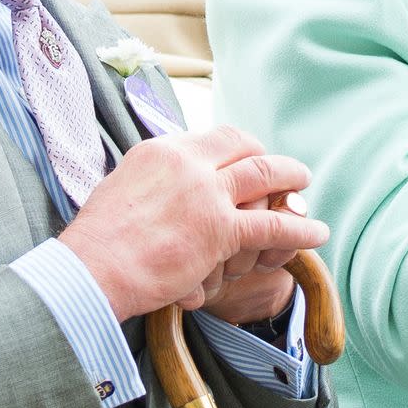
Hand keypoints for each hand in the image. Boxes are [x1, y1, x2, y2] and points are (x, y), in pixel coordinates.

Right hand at [59, 127, 328, 321]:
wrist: (91, 270)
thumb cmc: (97, 243)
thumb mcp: (121, 189)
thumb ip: (150, 183)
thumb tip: (162, 191)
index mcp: (161, 150)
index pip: (212, 137)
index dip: (237, 147)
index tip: (245, 157)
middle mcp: (188, 162)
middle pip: (243, 147)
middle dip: (267, 156)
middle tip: (282, 168)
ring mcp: (207, 194)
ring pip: (265, 176)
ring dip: (291, 178)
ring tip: (305, 184)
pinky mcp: (220, 229)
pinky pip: (273, 224)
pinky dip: (300, 228)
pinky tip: (317, 231)